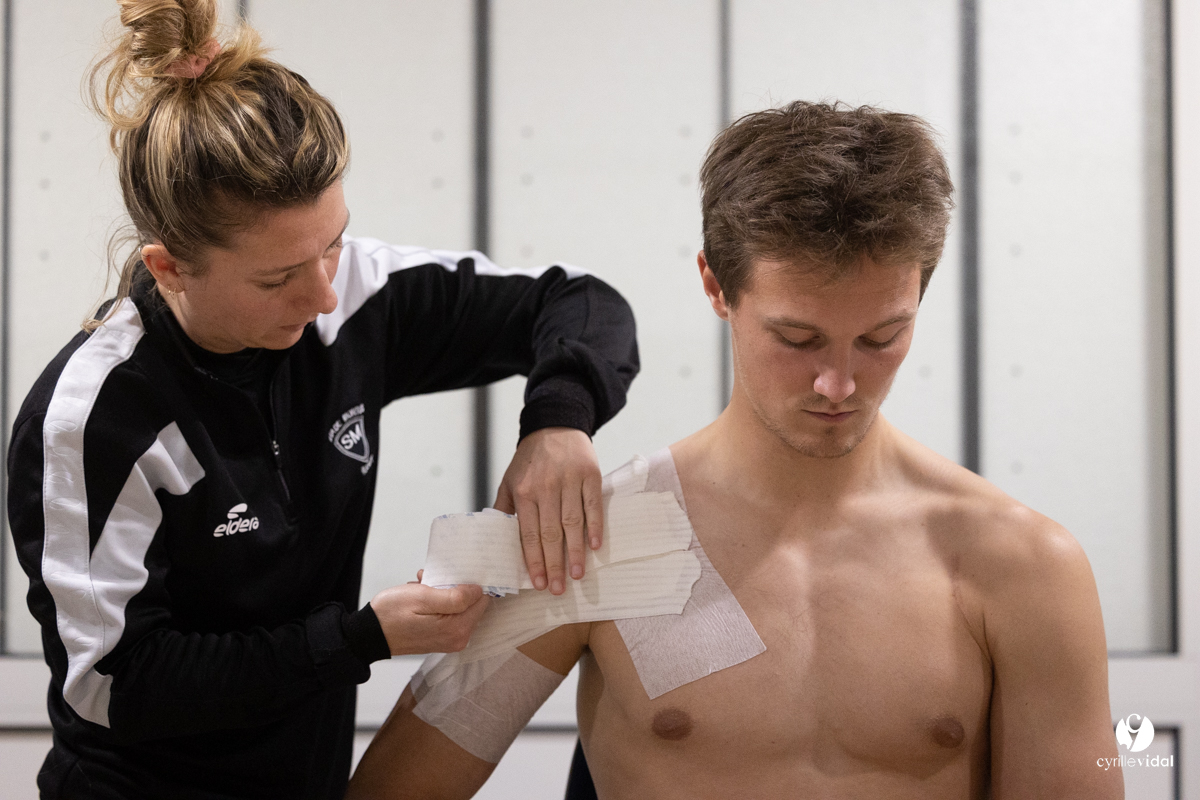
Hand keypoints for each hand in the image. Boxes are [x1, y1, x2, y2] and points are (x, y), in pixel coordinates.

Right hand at [369, 583, 489, 655]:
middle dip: (454, 587)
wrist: (369, 635)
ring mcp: (450, 640)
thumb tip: (478, 591)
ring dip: (443, 593)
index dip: (470, 584)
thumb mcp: (422, 597)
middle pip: (471, 604)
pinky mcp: (441, 638)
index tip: (453, 574)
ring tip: (422, 586)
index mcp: (457, 629)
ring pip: (458, 607)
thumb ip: (455, 596)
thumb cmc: (391, 614)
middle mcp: (458, 638)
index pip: (482, 600)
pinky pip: (449, 614)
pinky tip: (421, 596)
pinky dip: (438, 603)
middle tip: (432, 579)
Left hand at [494, 427, 603, 594]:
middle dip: (554, 564)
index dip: (533, 560)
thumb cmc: (530, 459)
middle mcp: (546, 488)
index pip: (528, 534)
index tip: (538, 584)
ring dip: (576, 552)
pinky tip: (594, 546)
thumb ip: (504, 509)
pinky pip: (593, 505)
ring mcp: (569, 481)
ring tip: (578, 575)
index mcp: (524, 492)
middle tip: (558, 589)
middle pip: (550, 533)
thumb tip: (495, 540)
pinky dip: (595, 526)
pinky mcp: (589, 475)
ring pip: (572, 523)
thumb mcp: (509, 481)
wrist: (554, 425)